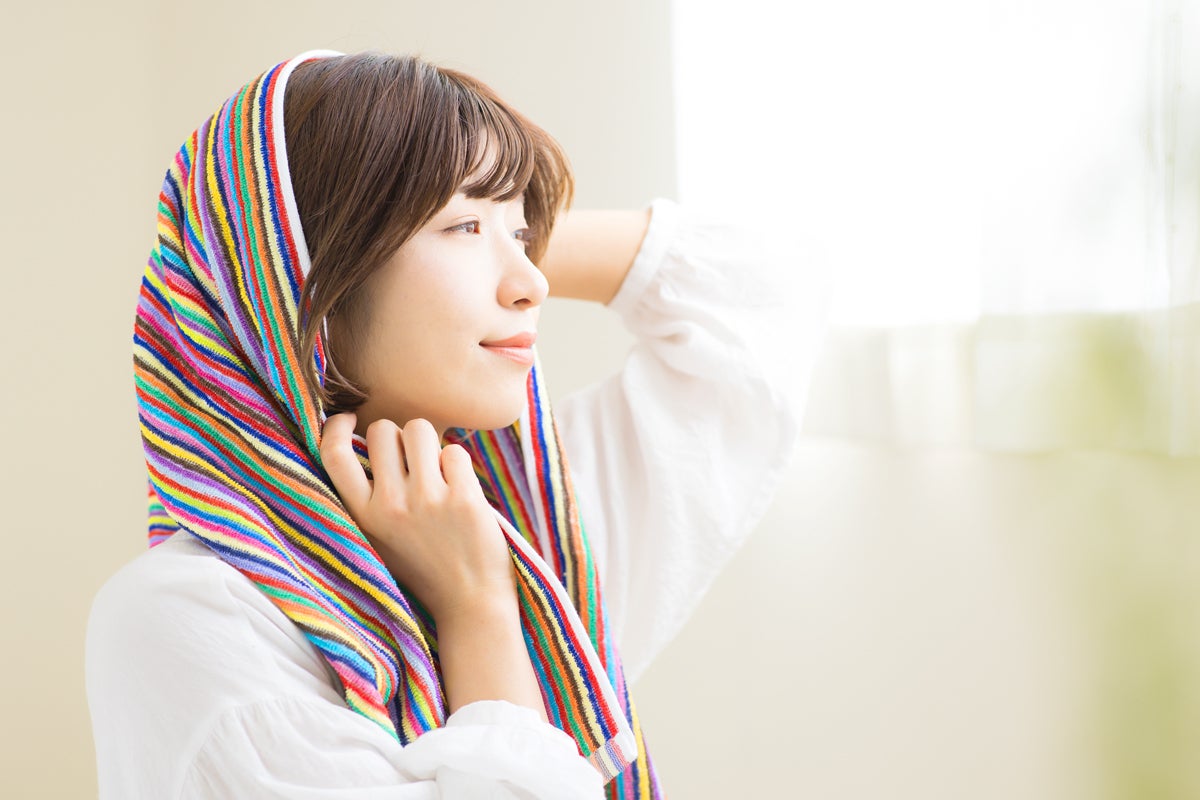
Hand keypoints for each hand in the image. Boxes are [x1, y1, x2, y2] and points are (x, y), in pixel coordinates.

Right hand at [319, 413, 517, 622]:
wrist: (470, 604)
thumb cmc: (423, 566)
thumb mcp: (377, 538)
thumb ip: (366, 498)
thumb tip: (360, 440)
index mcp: (362, 516)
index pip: (333, 454)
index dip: (336, 426)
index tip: (347, 418)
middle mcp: (390, 505)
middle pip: (382, 431)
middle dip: (398, 437)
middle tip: (412, 461)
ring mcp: (427, 500)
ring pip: (420, 429)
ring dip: (429, 442)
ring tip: (437, 470)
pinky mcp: (464, 498)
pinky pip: (455, 450)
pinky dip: (458, 464)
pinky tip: (460, 489)